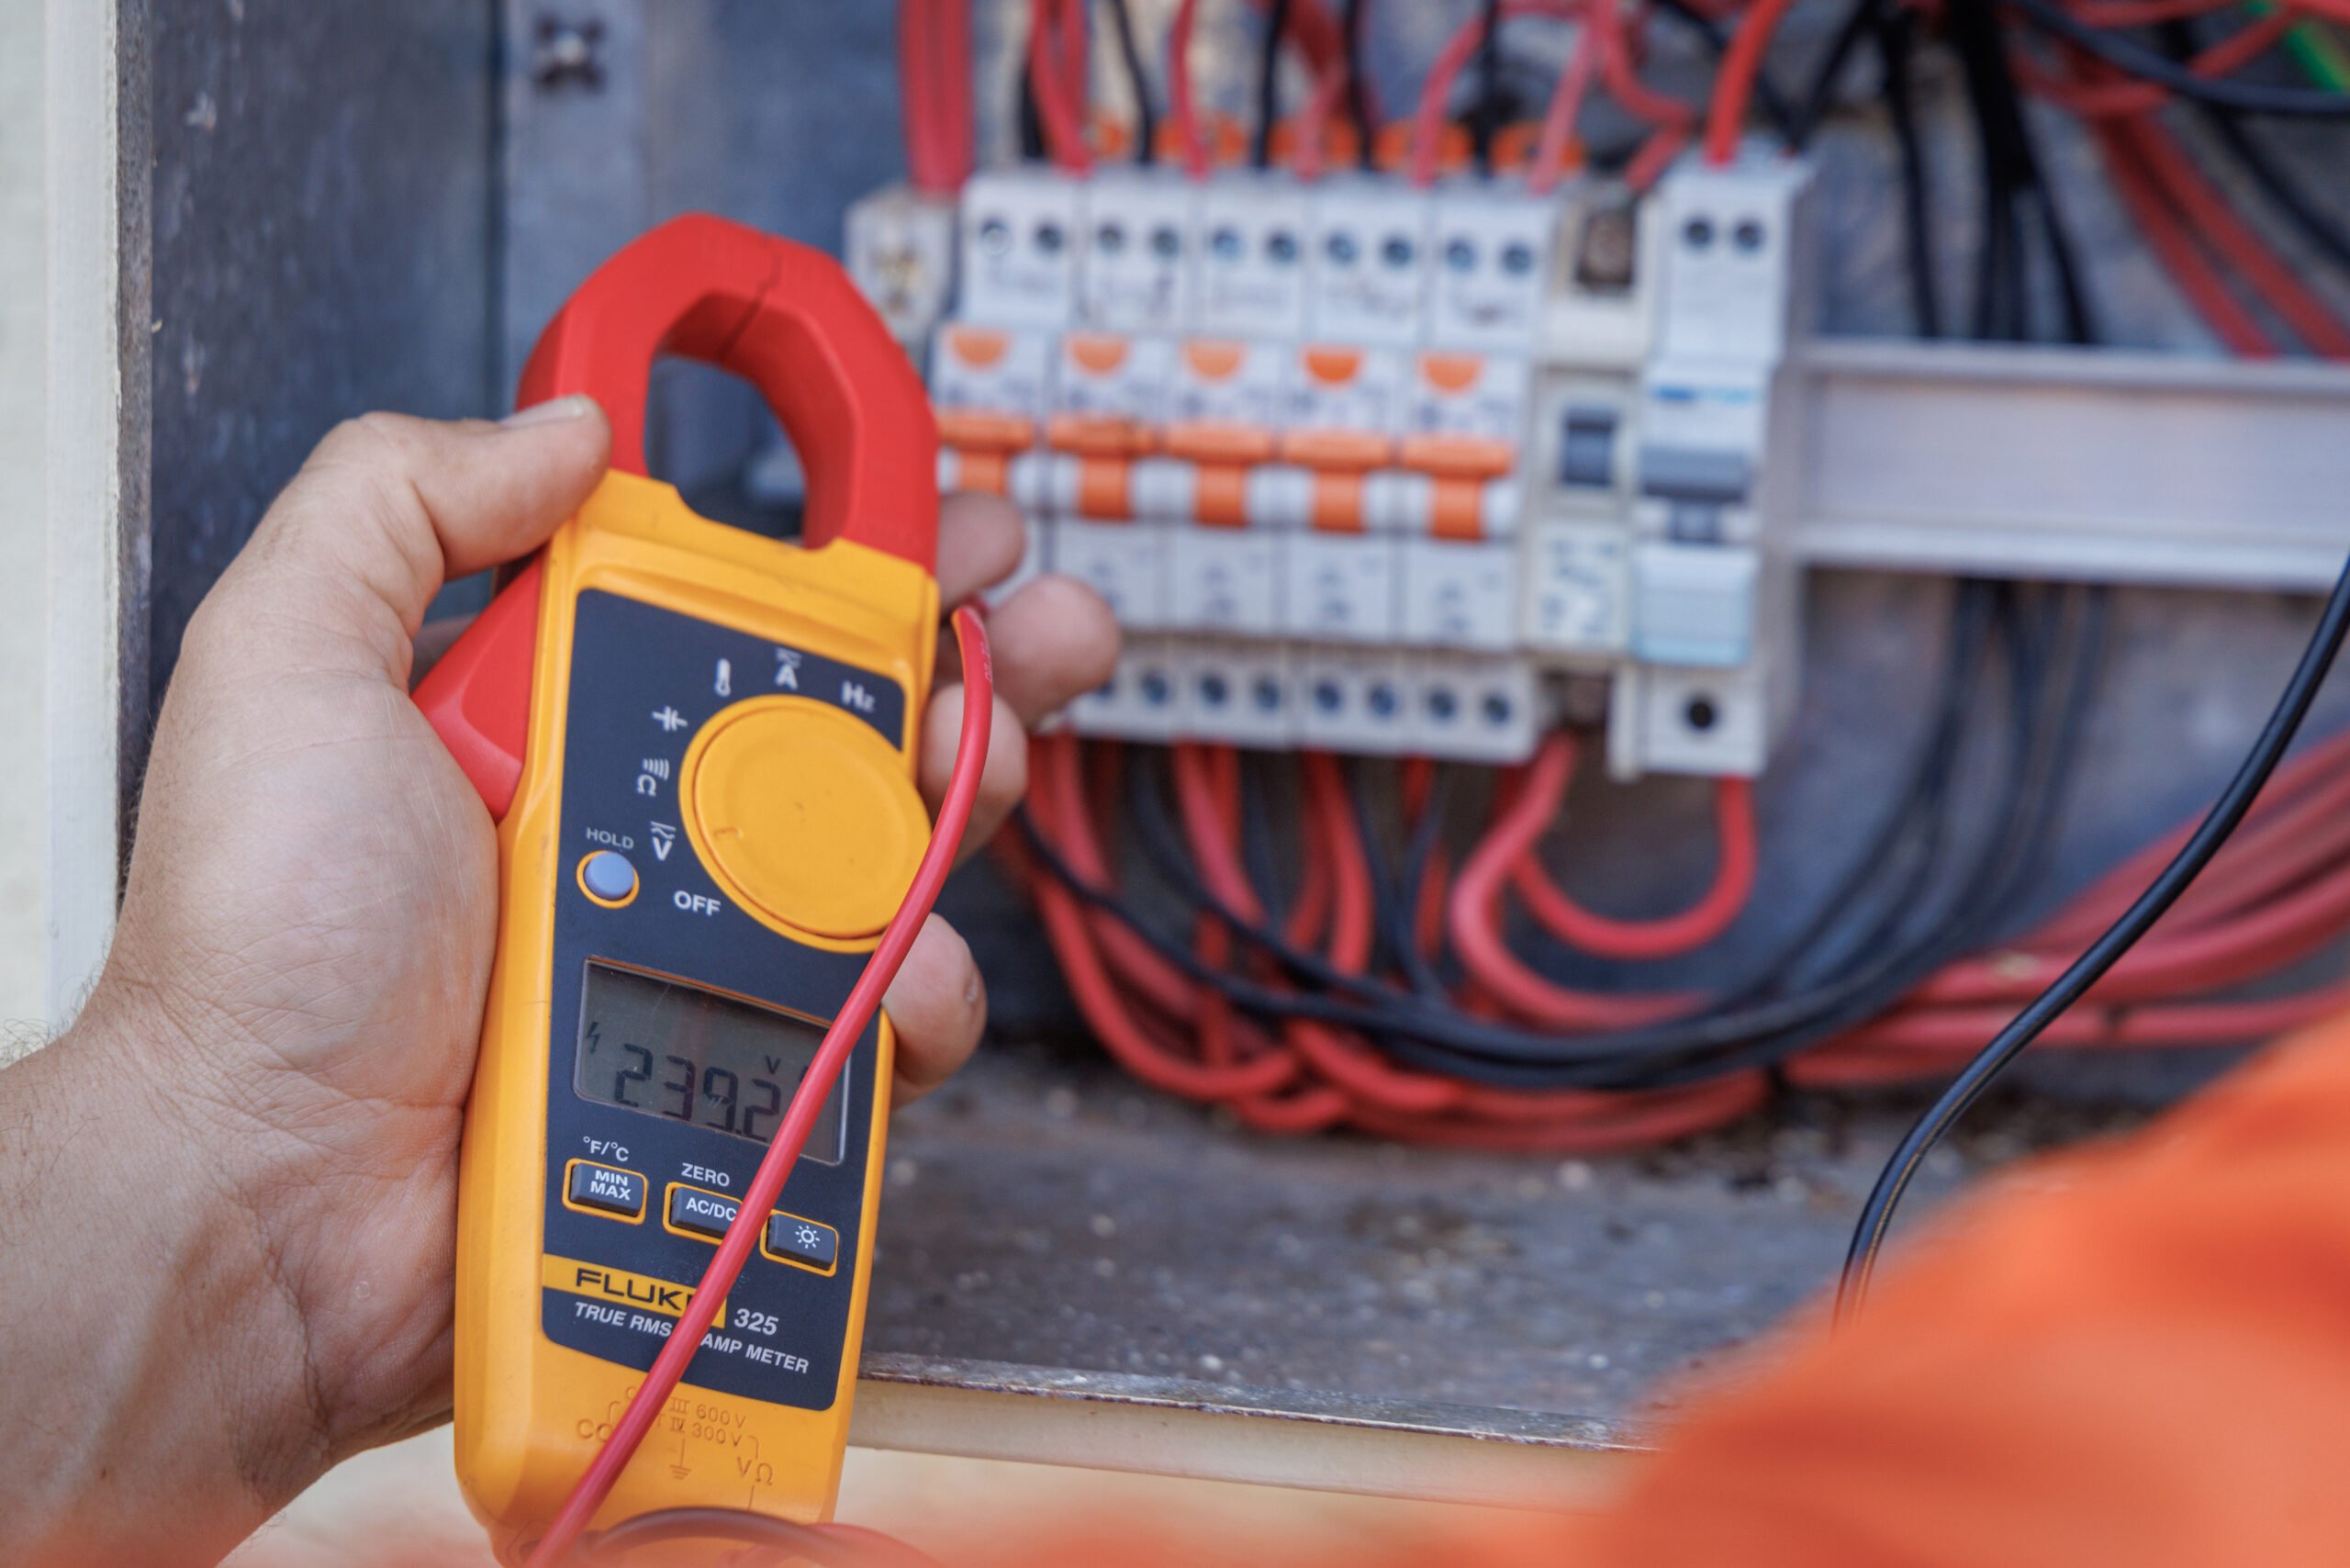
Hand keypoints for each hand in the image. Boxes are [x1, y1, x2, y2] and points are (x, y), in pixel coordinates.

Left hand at [0, 402, 1114, 1566]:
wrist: (277, 1200)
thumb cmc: (264, 947)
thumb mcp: (288, 662)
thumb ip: (400, 501)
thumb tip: (569, 424)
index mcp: (554, 713)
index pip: (730, 601)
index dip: (846, 549)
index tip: (931, 516)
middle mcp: (642, 822)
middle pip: (848, 719)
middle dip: (971, 660)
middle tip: (1047, 632)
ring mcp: (701, 948)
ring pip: (891, 857)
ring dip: (964, 800)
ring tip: (981, 773)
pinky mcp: (745, 1066)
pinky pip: (882, 1013)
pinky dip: (920, 987)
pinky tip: (902, 972)